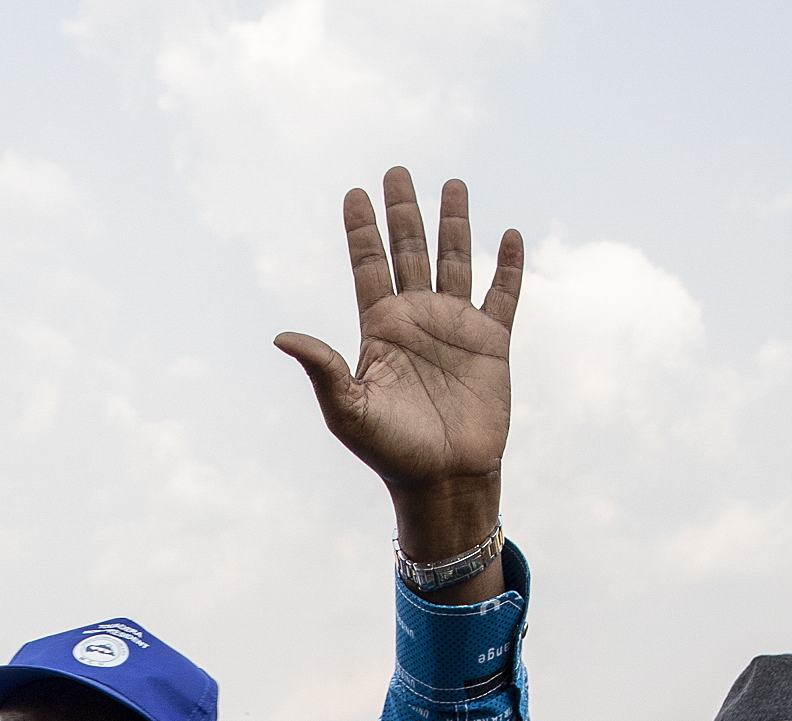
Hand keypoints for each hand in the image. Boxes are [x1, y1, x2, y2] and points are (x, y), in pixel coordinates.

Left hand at [274, 170, 522, 592]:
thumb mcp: (347, 410)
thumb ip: (321, 369)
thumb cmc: (390, 450)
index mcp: (380, 328)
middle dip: (404, 211)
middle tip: (397, 170)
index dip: (361, 229)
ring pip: (455, 260)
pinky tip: (510, 235)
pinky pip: (503, 296)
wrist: (444, 479)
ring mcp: (456, 327)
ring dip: (455, 223)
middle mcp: (417, 319)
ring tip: (454, 183)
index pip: (368, 265)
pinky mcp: (492, 344)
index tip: (354, 191)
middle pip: (409, 250)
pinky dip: (508, 266)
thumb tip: (281, 337)